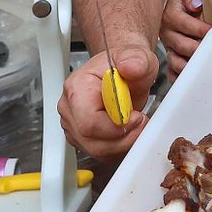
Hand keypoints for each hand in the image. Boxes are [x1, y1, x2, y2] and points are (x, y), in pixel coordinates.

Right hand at [57, 43, 154, 161]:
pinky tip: (128, 132)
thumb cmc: (125, 65)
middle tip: (141, 123)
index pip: (89, 122)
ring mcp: (73, 124)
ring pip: (97, 151)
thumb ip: (136, 61)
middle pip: (92, 141)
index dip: (116, 126)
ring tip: (136, 126)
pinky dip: (118, 148)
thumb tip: (130, 67)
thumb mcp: (138, 57)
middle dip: (123, 138)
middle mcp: (70, 108)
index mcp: (77, 87)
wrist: (122, 71)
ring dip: (122, 144)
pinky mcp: (81, 136)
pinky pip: (100, 153)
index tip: (136, 117)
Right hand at [161, 0, 207, 76]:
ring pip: (175, 60)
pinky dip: (180, 76)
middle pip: (181, 45)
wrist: (184, 6)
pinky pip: (172, 70)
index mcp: (170, 15)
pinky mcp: (171, 57)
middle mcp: (166, 32)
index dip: (199, 28)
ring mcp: (168, 46)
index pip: (184, 23)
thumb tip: (196, 3)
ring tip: (203, 67)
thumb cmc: (189, 0)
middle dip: (198, 49)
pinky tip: (190, 78)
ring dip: (189, 65)